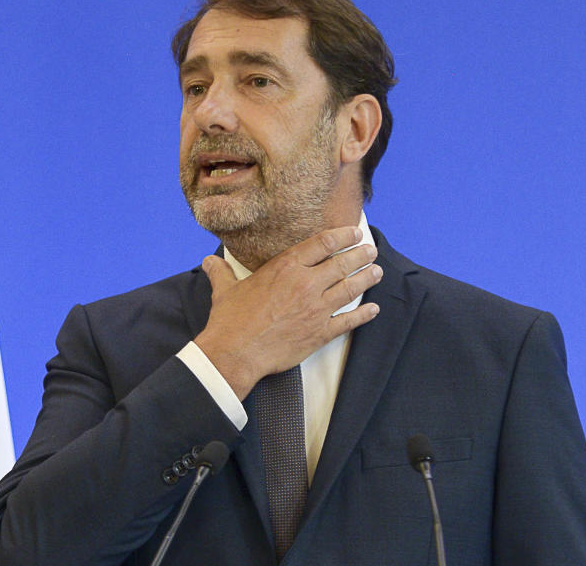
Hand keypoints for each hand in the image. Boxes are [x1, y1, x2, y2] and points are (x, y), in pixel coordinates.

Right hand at [193, 226, 381, 399]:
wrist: (236, 352)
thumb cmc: (230, 319)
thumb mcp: (224, 290)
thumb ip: (221, 272)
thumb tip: (209, 261)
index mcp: (285, 267)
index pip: (322, 244)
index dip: (342, 236)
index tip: (354, 233)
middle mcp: (306, 284)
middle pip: (342, 263)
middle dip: (361, 255)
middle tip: (371, 250)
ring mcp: (316, 309)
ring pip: (350, 288)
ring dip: (367, 278)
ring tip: (377, 271)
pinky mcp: (320, 332)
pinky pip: (349, 321)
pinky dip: (363, 314)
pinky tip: (373, 309)